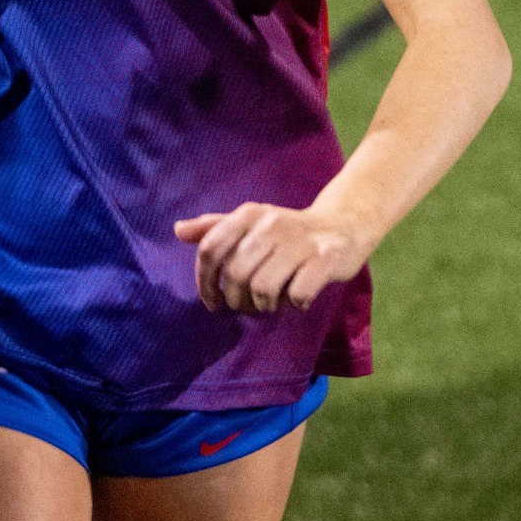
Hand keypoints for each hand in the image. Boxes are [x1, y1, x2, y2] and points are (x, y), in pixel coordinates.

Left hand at [174, 203, 370, 313]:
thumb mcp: (250, 224)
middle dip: (236, 300)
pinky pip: (297, 295)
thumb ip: (215, 228)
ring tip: (271, 302)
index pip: (210, 249)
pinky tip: (297, 299)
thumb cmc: (288, 232)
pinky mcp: (326, 258)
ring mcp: (300, 241)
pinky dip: (293, 305)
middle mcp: (271, 224)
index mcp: (248, 214)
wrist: (342, 226)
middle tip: (247, 306)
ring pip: (263, 289)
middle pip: (235, 275)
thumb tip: (178, 231)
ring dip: (264, 306)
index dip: (204, 281)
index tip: (211, 301)